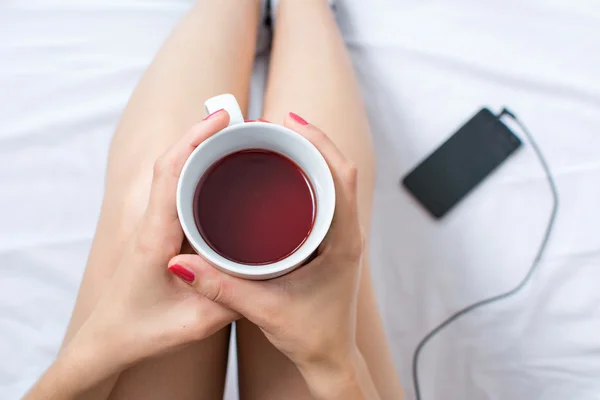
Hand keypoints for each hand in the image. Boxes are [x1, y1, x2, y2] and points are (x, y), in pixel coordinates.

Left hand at [70, 110, 237, 370]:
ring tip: (237, 142)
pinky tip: (223, 178)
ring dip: (200, 152)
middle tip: (242, 124)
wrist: (109, 341)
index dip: (194, 139)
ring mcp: (155, 227)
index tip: (222, 117)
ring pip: (175, 175)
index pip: (170, 173)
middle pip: (173, 164)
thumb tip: (268, 273)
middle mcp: (152, 224)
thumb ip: (231, 298)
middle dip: (203, 136)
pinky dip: (198, 174)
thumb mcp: (195, 322)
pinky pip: (179, 193)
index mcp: (155, 236)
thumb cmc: (142, 330)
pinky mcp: (162, 234)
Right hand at [168, 113, 365, 395]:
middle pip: (340, 170)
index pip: (343, 178)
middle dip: (312, 141)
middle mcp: (349, 233)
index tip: (290, 122)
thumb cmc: (311, 336)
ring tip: (278, 139)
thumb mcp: (264, 310)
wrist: (330, 358)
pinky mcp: (332, 241)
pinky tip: (284, 173)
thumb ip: (221, 287)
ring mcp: (342, 236)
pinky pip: (327, 196)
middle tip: (275, 124)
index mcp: (344, 242)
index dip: (319, 143)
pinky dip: (309, 176)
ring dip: (311, 156)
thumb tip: (180, 264)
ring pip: (335, 181)